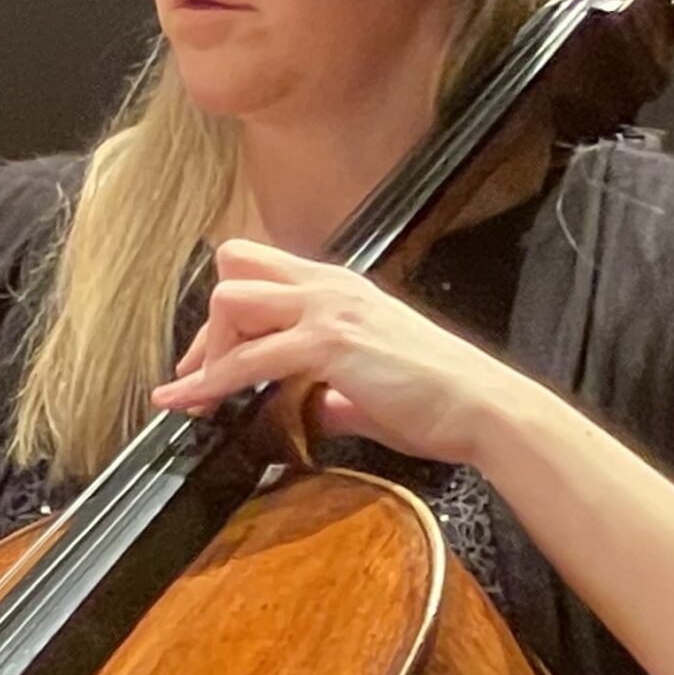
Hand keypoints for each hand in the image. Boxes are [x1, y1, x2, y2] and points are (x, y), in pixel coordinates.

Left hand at [151, 239, 532, 467]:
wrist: (481, 407)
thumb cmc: (438, 400)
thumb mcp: (371, 388)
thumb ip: (333, 392)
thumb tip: (314, 407)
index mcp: (339, 289)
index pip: (260, 270)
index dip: (224, 316)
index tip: (207, 363)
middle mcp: (329, 286)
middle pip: (233, 267)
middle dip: (206, 327)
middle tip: (197, 378)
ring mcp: (329, 309)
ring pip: (231, 302)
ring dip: (204, 354)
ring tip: (196, 399)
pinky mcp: (330, 343)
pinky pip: (250, 358)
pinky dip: (210, 383)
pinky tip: (193, 404)